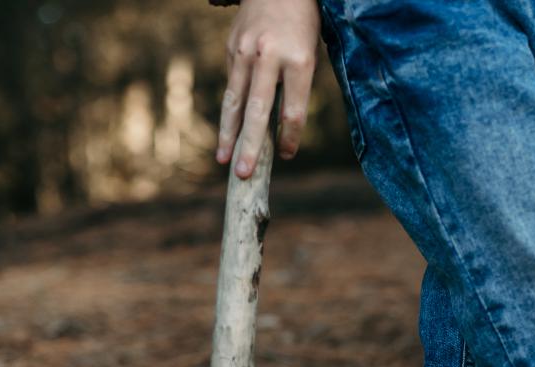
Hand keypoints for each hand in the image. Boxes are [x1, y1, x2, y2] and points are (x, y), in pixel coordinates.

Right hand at [216, 0, 320, 177]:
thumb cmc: (301, 25)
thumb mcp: (310, 54)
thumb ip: (297, 89)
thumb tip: (280, 128)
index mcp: (298, 60)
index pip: (293, 111)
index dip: (290, 138)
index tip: (286, 156)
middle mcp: (269, 57)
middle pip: (259, 111)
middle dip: (251, 146)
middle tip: (244, 174)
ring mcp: (246, 52)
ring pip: (236, 101)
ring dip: (228, 134)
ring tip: (224, 160)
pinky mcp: (231, 49)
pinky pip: (232, 86)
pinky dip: (230, 113)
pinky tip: (227, 134)